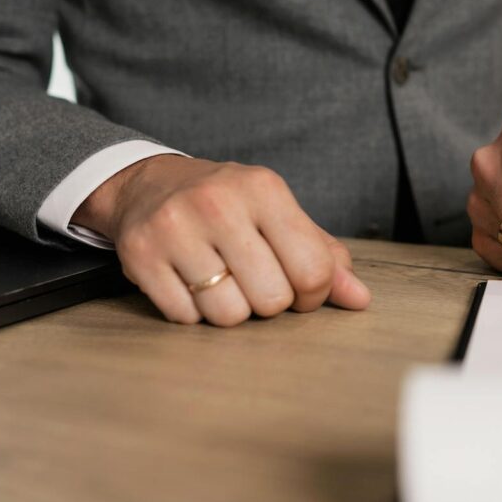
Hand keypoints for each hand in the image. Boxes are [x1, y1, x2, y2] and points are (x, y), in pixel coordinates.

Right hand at [74, 155, 370, 325]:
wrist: (149, 184)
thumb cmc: (230, 207)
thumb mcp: (279, 216)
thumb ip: (324, 257)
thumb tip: (360, 300)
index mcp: (264, 189)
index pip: (313, 271)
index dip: (312, 294)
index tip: (296, 286)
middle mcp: (219, 204)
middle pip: (271, 300)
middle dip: (268, 303)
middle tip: (253, 281)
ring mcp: (175, 228)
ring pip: (228, 315)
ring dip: (229, 310)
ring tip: (219, 280)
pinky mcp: (141, 255)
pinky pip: (185, 318)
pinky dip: (192, 312)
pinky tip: (188, 282)